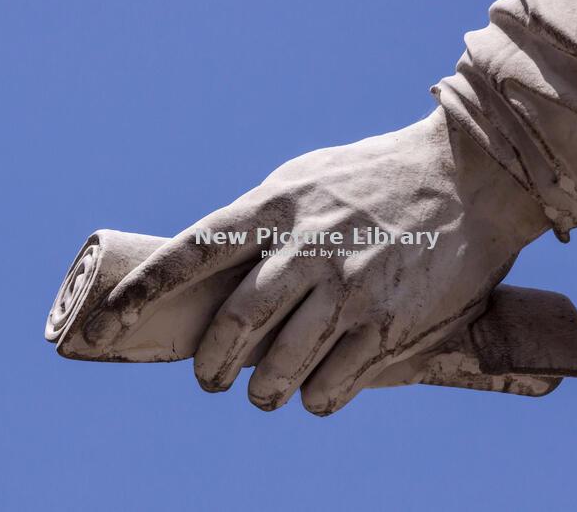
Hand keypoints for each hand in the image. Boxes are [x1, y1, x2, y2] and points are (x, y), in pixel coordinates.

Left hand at [87, 108, 549, 414]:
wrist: (471, 177)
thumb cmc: (379, 177)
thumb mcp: (309, 176)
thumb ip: (263, 216)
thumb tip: (217, 260)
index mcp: (278, 204)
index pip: (194, 250)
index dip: (144, 290)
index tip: (105, 322)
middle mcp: (307, 246)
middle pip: (233, 325)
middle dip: (210, 365)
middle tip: (208, 379)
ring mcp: (349, 288)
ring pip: (280, 366)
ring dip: (262, 392)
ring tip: (262, 395)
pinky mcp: (388, 324)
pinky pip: (333, 385)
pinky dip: (315, 399)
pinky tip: (315, 395)